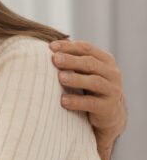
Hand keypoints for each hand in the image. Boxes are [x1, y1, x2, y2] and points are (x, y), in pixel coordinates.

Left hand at [50, 39, 126, 159]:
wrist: (110, 113)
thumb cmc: (90, 87)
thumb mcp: (85, 71)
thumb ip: (72, 59)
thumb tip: (47, 46)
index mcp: (105, 60)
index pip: (86, 48)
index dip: (69, 46)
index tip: (50, 46)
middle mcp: (111, 73)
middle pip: (90, 63)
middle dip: (71, 60)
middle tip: (54, 59)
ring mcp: (112, 90)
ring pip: (94, 82)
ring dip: (76, 79)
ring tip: (60, 77)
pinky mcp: (108, 107)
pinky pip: (92, 103)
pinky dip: (77, 101)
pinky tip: (63, 101)